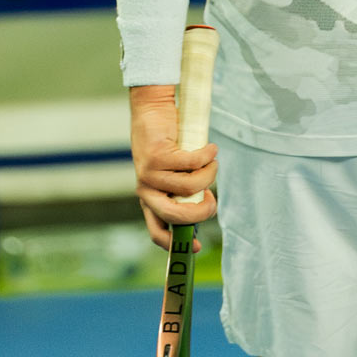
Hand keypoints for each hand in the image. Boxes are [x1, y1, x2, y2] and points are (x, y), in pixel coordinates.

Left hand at [129, 86, 217, 250]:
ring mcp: (149, 174)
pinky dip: (208, 156)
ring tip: (211, 162)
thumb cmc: (168, 145)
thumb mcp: (174, 175)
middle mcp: (145, 190)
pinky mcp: (157, 155)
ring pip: (190, 187)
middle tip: (211, 199)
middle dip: (202, 212)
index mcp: (149, 199)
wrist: (151, 110)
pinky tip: (210, 149)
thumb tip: (203, 209)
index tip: (197, 246)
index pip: (157, 231)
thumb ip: (184, 194)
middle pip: (177, 215)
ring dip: (209, 175)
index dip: (176, 244)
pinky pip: (193, 163)